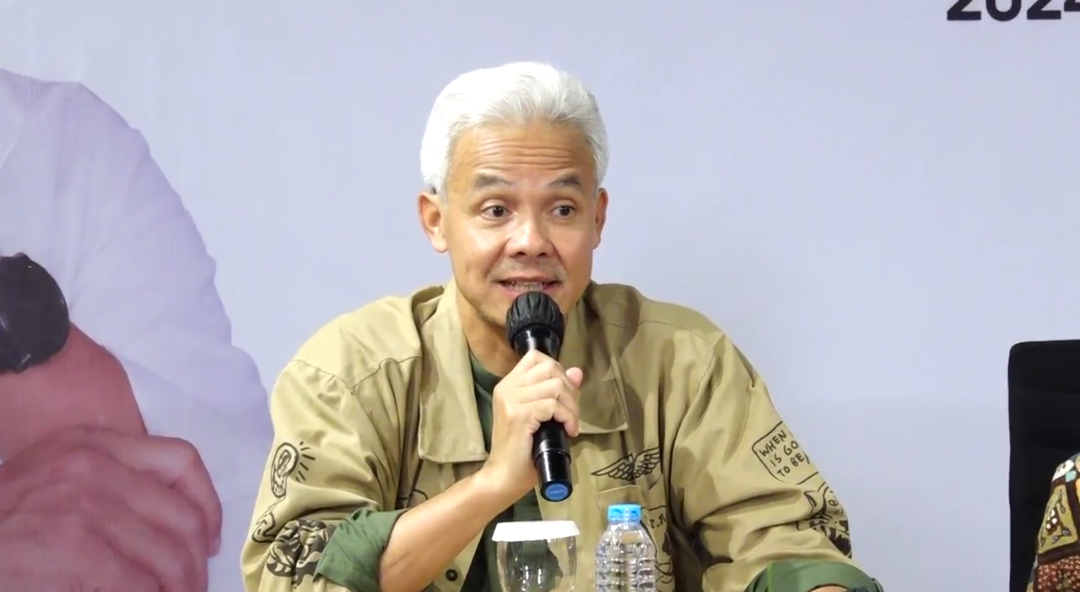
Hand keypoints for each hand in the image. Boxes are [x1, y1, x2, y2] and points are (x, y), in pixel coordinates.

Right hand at [0, 424, 221, 591]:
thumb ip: (111, 486)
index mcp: (91, 443)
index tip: (209, 539)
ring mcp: (84, 504)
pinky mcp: (75, 546)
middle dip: (195, 562)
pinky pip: (140, 583)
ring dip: (179, 588)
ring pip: (168, 556)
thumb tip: (181, 529)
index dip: (208, 504)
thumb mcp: (55, 480)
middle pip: (182, 515)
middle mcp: (93, 464)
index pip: (181, 460)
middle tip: (192, 587)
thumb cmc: (2, 521)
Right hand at [482, 350, 582, 499]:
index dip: (557, 370)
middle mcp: (507, 387)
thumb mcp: (540, 416)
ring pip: (555, 385)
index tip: (563, 395)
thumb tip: (577, 372)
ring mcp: (511, 400)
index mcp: (508, 385)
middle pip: (549, 367)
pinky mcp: (519, 415)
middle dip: (569, 388)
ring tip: (571, 423)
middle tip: (571, 412)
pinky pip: (553, 405)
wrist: (503, 476)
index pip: (536, 357)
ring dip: (571, 405)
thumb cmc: (521, 450)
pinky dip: (567, 417)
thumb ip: (554, 392)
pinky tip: (568, 431)